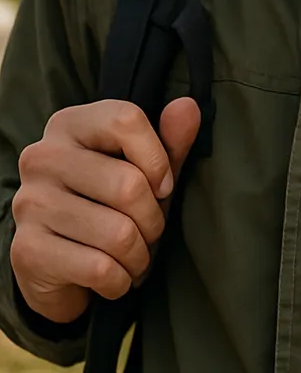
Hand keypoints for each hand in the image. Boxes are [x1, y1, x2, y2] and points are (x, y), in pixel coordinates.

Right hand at [10, 97, 200, 324]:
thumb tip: (188, 106)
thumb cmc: (108, 206)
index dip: (158, 159)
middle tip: (150, 232)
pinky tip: (115, 277)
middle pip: (129, 184)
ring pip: (118, 233)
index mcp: (69, 125)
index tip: (163, 186)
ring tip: (135, 257)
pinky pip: (99, 268)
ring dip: (139, 255)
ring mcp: (31, 202)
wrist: (54, 266)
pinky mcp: (27, 250)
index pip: (126, 120)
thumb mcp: (143, 171)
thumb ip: (169, 141)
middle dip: (154, 219)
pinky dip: (120, 280)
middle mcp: (43, 156)